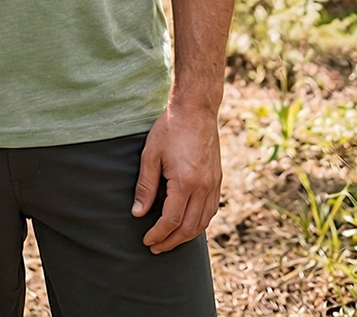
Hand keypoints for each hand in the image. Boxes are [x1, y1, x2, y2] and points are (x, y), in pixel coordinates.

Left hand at [132, 102, 222, 253]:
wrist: (196, 109)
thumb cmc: (170, 129)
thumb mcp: (151, 154)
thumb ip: (145, 186)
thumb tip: (138, 213)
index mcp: (185, 182)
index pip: (171, 221)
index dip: (158, 234)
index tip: (147, 240)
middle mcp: (203, 188)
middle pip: (188, 227)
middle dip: (171, 241)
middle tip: (156, 247)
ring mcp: (214, 184)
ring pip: (203, 222)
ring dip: (186, 235)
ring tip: (170, 240)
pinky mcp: (218, 179)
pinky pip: (211, 210)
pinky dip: (199, 222)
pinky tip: (188, 223)